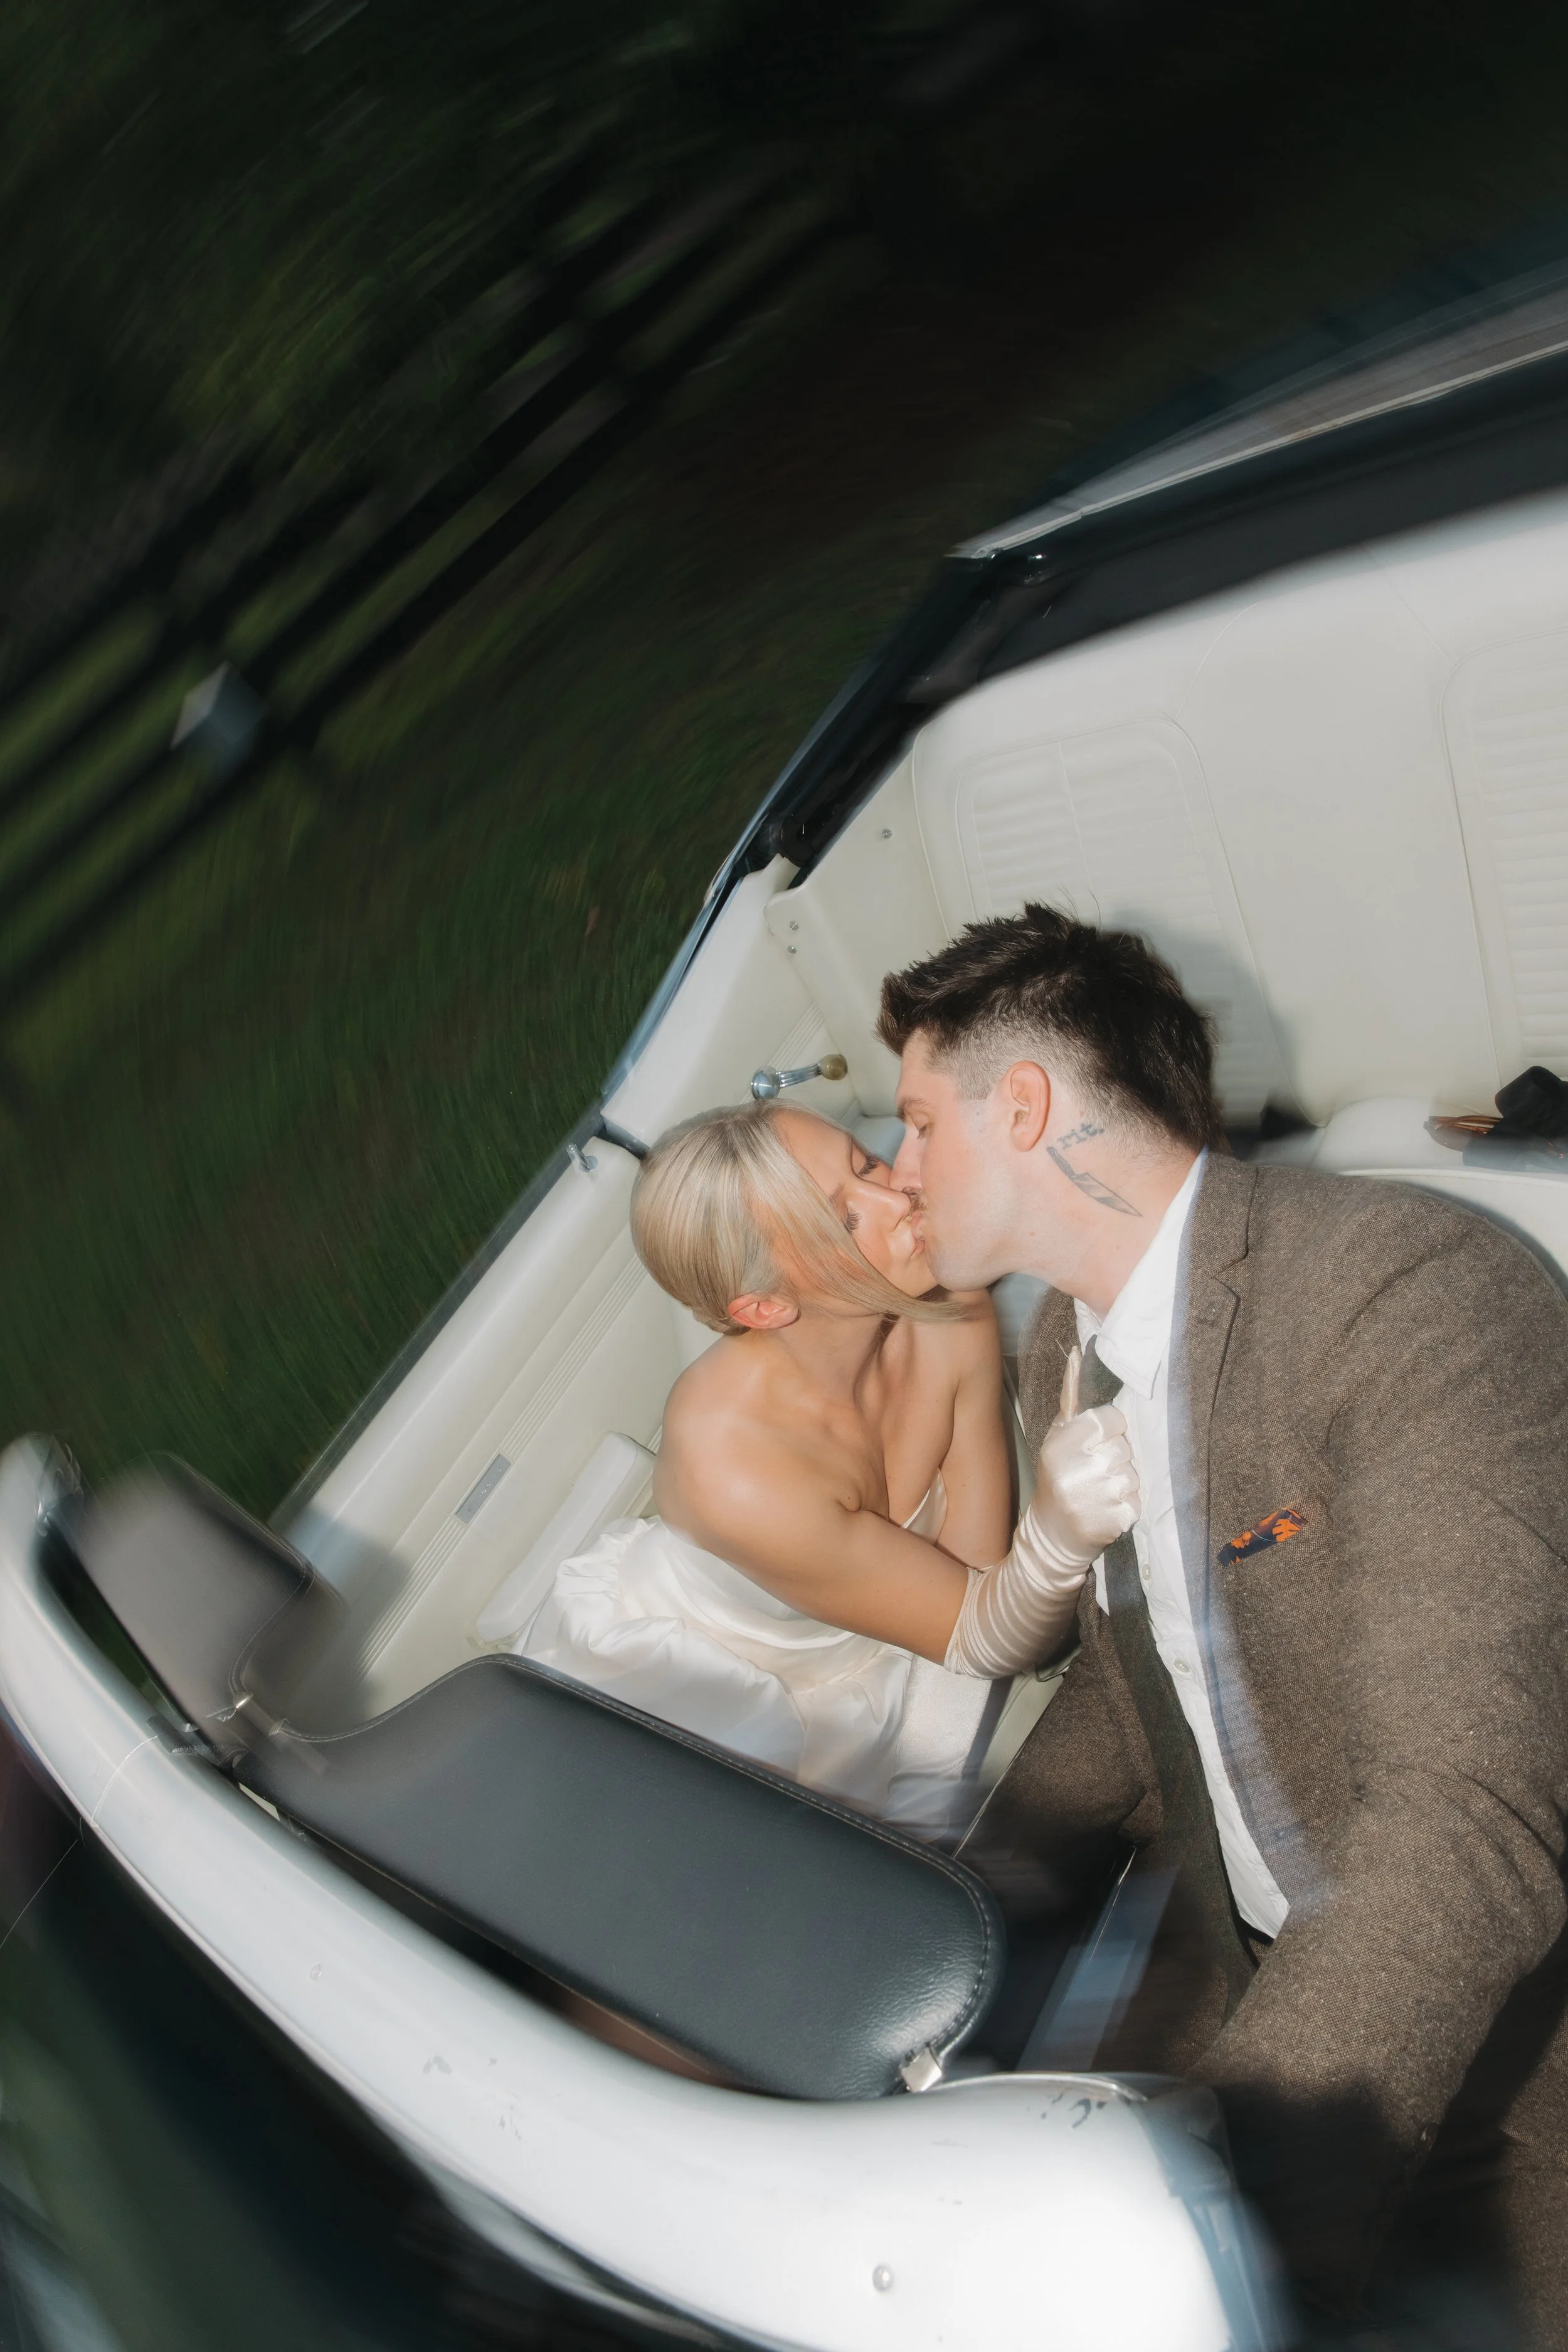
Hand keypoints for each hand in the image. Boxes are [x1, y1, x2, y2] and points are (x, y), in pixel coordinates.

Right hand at [1032, 1345, 1139, 1565]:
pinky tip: (1107, 1510)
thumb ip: (1072, 1396)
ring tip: (1101, 1492)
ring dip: (1124, 1485)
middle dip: (1116, 1459)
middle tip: (1096, 1471)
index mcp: (1062, 1443)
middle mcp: (1076, 1469)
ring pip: (1134, 1476)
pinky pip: (1138, 1503)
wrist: (1050, 1535)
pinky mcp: (1112, 1523)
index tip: (1095, 1445)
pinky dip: (1128, 1507)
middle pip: (1124, 1449)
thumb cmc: (1058, 1476)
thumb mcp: (1058, 1435)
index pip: (1111, 1420)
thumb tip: (1077, 1352)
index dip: (1109, 1431)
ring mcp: (1094, 1499)